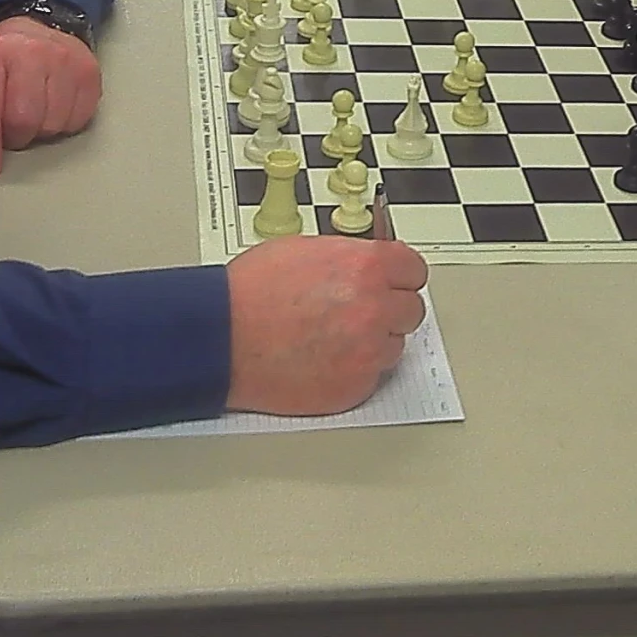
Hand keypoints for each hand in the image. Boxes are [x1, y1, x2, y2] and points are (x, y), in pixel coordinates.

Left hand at [0, 17, 102, 177]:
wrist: (42, 25)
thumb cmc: (3, 59)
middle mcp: (32, 51)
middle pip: (24, 119)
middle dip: (15, 138)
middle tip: (12, 133)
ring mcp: (66, 60)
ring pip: (53, 124)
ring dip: (40, 132)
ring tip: (34, 115)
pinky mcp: (90, 73)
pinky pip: (77, 121)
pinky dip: (63, 125)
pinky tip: (54, 109)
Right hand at [225, 234, 429, 413]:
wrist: (222, 338)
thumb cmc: (251, 293)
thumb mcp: (306, 250)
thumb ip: (349, 258)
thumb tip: (366, 264)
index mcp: (367, 267)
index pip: (414, 270)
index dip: (401, 275)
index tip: (396, 280)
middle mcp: (374, 309)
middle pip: (411, 310)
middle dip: (390, 309)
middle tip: (364, 311)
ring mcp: (367, 351)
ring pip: (394, 346)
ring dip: (374, 342)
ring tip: (336, 337)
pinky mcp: (353, 387)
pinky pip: (372, 376)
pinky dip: (355, 370)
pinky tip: (326, 359)